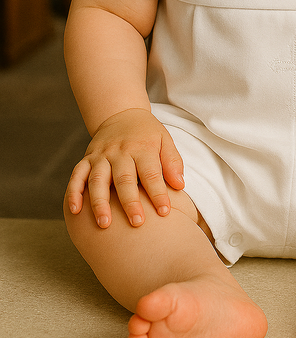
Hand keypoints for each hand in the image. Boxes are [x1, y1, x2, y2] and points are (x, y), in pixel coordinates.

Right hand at [66, 109, 184, 228]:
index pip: (151, 173)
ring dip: (99, 202)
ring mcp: (101, 155)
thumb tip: (179, 185)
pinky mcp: (87, 159)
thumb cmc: (147, 134)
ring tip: (104, 224)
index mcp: (142, 147)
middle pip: (124, 179)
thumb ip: (172, 161)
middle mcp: (120, 152)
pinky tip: (74, 211)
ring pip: (98, 180)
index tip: (165, 212)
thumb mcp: (165, 140)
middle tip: (137, 223)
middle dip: (130, 202)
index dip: (158, 193)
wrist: (122, 113)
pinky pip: (77, 176)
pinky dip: (74, 193)